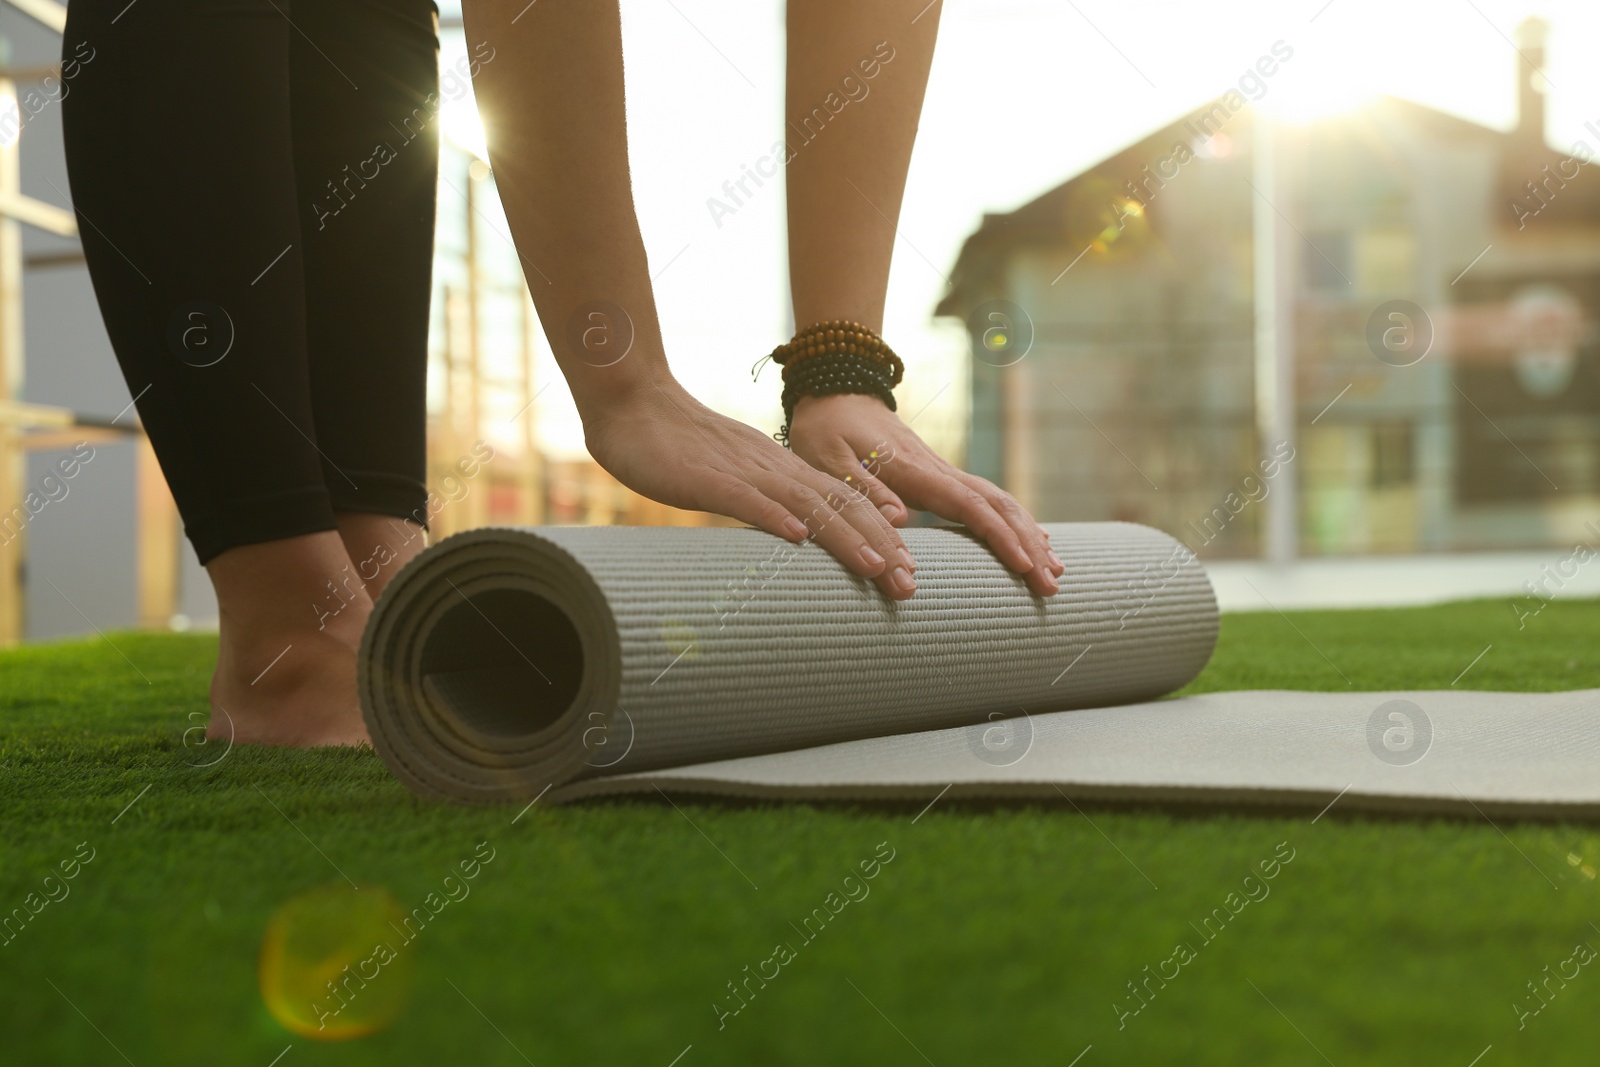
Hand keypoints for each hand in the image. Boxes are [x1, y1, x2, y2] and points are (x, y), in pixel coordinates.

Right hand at [581, 379, 919, 598]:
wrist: (634, 404)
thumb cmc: (678, 448)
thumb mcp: (733, 480)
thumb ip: (763, 504)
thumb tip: (792, 537)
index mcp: (782, 471)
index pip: (844, 504)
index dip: (880, 534)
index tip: (909, 568)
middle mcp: (774, 470)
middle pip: (840, 506)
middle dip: (880, 545)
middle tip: (910, 583)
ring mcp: (743, 472)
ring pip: (806, 505)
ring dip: (844, 537)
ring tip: (875, 567)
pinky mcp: (707, 478)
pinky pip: (746, 498)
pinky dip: (774, 517)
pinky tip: (798, 539)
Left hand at [786, 393, 1064, 595]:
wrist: (836, 391)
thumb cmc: (826, 430)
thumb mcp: (828, 459)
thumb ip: (863, 488)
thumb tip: (902, 518)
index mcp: (913, 470)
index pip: (968, 504)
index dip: (998, 536)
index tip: (1023, 565)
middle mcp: (937, 470)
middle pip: (997, 505)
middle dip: (1028, 543)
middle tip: (1051, 584)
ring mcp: (942, 472)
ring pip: (999, 502)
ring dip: (1029, 535)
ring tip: (1053, 571)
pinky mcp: (939, 477)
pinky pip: (986, 500)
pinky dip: (1014, 522)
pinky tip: (1033, 541)